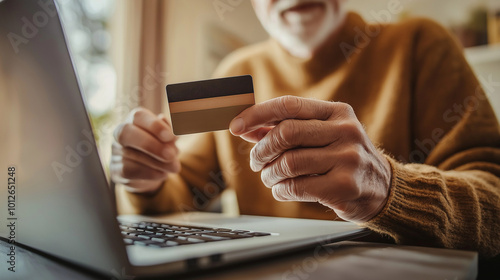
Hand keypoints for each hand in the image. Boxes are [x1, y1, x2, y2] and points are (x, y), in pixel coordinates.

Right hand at [110, 108, 180, 192]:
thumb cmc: (163, 149)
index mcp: (135, 120)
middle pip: (126, 131)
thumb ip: (170, 133)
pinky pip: (131, 170)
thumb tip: (170, 126)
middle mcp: (121, 133)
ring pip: (131, 154)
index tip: (170, 137)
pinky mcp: (116, 170)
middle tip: (170, 155)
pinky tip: (163, 174)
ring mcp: (116, 152)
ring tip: (174, 167)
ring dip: (157, 163)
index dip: (154, 125)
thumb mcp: (171, 140)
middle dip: (150, 144)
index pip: (138, 116)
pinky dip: (151, 173)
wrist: (154, 172)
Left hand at [229, 96, 391, 222]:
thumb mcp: (322, 136)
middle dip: (261, 149)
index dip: (257, 114)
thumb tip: (247, 127)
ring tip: (270, 178)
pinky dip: (280, 189)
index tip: (235, 126)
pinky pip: (296, 187)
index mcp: (338, 112)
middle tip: (256, 161)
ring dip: (269, 174)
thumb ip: (286, 129)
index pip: (288, 105)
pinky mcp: (344, 186)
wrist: (383, 188)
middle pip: (285, 133)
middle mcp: (346, 131)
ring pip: (287, 163)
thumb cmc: (344, 158)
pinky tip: (283, 189)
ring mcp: (347, 159)